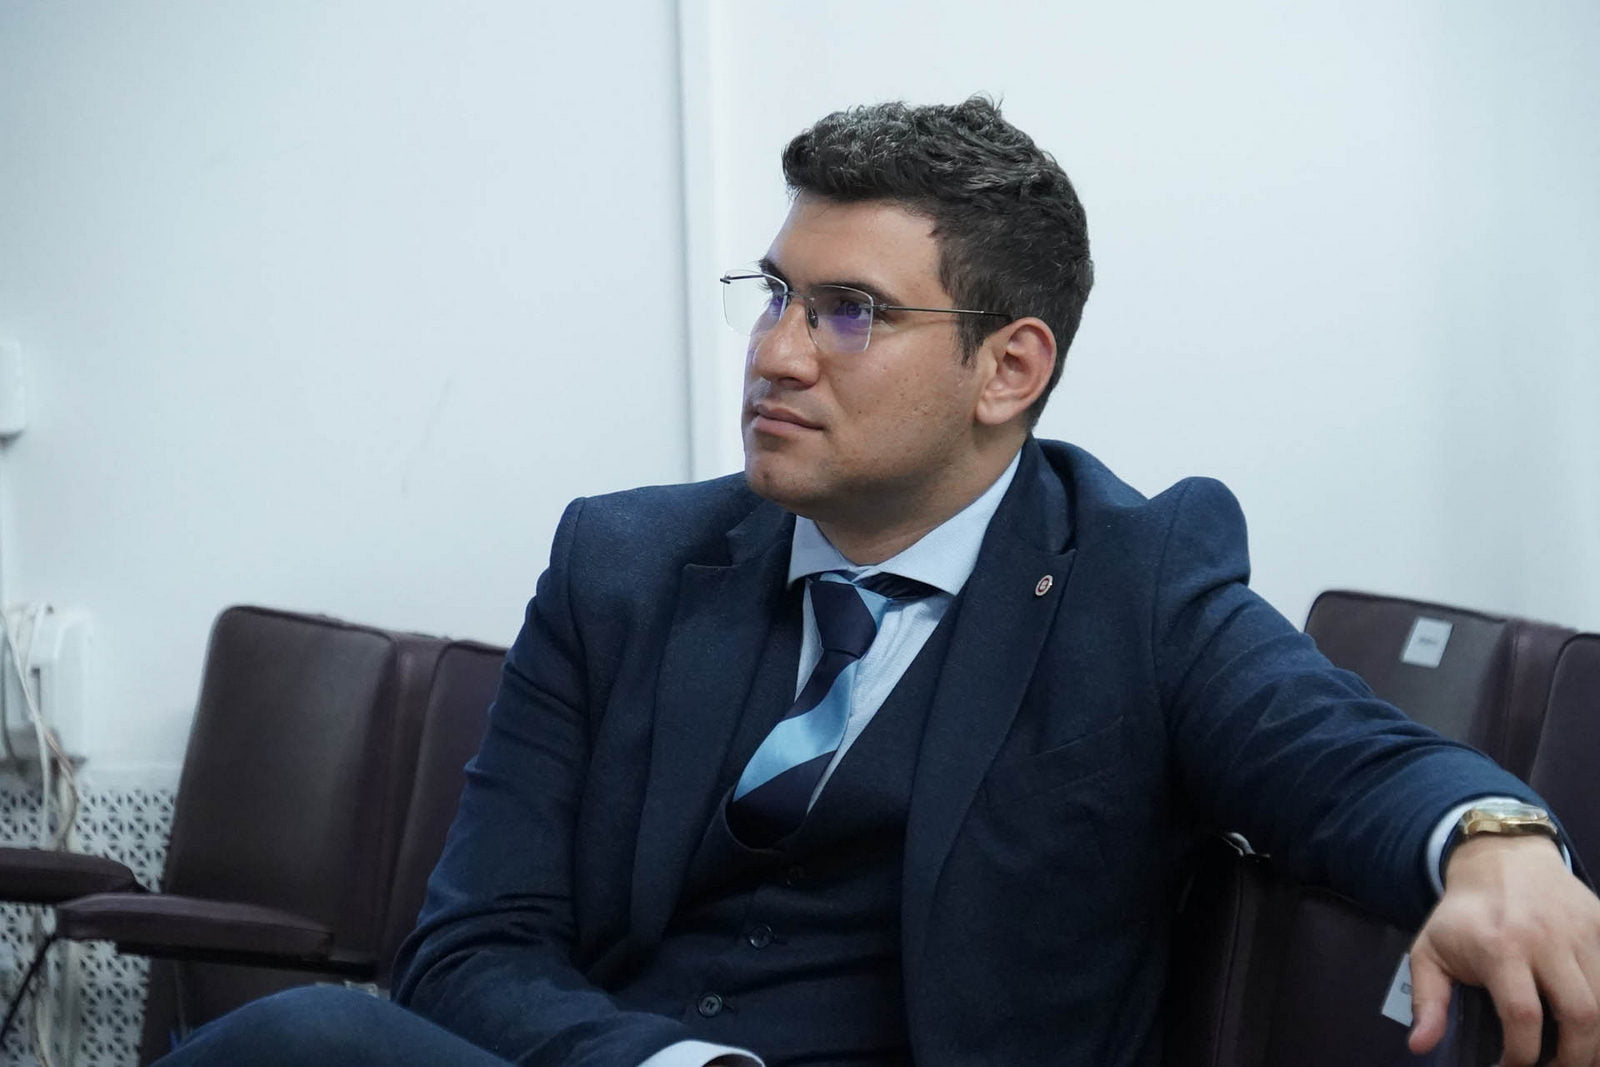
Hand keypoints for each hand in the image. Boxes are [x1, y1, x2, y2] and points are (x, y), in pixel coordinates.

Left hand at [1408, 834, 1599, 1065]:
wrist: (1501, 857)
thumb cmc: (1464, 913)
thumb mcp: (1430, 949)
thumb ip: (1427, 1000)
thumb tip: (1420, 1046)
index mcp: (1499, 946)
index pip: (1523, 1016)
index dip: (1522, 1055)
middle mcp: (1546, 939)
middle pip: (1580, 1015)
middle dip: (1573, 1059)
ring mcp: (1581, 932)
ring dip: (1596, 1042)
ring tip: (1576, 1057)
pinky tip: (1592, 1029)